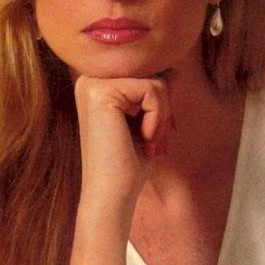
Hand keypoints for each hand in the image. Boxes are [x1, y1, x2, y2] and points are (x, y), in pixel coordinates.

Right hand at [73, 75, 172, 216]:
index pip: (146, 77)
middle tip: (156, 143)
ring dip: (163, 117)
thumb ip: (154, 95)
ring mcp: (93, 84)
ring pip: (155, 83)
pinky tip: (146, 138)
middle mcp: (90, 80)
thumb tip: (175, 69)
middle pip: (151, 76)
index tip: (158, 136)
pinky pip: (152, 90)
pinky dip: (158, 117)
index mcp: (97, 86)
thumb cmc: (129, 164)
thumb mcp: (146, 122)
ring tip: (151, 143)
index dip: (161, 106)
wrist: (111, 195)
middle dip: (164, 111)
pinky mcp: (101, 93)